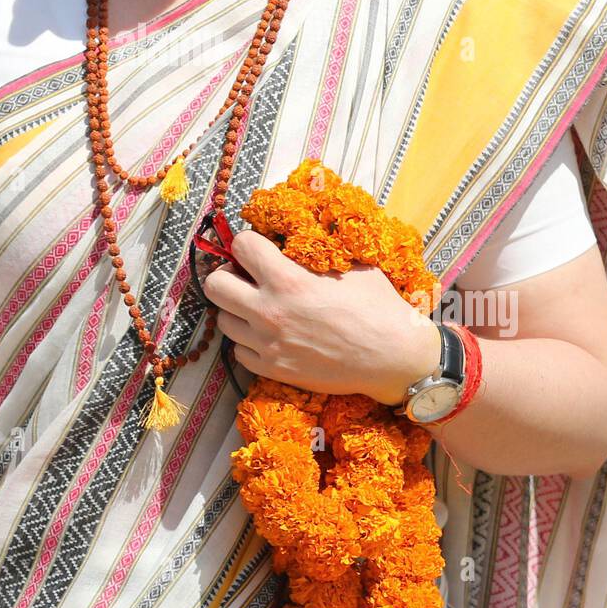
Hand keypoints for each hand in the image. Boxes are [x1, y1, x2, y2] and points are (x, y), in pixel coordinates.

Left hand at [202, 229, 440, 403]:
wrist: (392, 357)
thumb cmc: (377, 306)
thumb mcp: (349, 264)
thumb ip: (312, 251)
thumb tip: (290, 237)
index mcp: (287, 279)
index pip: (240, 245)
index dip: (249, 242)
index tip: (259, 248)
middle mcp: (269, 311)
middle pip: (215, 285)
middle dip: (229, 274)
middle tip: (246, 276)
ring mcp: (268, 343)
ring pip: (223, 320)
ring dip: (237, 309)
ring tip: (259, 307)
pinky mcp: (272, 370)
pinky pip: (239, 352)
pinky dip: (249, 342)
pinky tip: (269, 335)